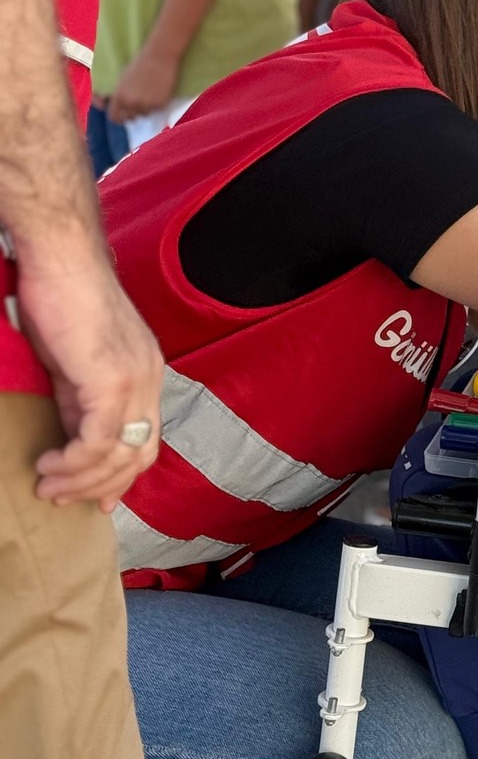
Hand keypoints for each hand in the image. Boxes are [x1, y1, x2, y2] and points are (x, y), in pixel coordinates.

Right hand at [21, 247, 162, 508]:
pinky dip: (74, 461)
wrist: (61, 258)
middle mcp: (151, 378)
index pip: (147, 440)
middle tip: (60, 496)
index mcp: (147, 372)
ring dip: (80, 480)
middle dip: (100, 487)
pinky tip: (49, 462)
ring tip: (46, 484)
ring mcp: (136, 378)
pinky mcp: (112, 379)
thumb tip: (74, 440)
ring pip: (119, 454)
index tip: (93, 500)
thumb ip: (80, 399)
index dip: (120, 476)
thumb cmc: (61, 300)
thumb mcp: (74, 363)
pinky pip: (99, 440)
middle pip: (140, 455)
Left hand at [107, 43, 178, 124]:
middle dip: (133, 112)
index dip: (118, 118)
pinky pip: (156, 109)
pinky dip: (157, 104)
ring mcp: (146, 105)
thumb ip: (116, 95)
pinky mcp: (160, 104)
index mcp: (119, 97)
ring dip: (145, 108)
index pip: (114, 117)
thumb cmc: (139, 64)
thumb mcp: (122, 79)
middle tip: (139, 103)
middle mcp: (131, 103)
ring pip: (144, 114)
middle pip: (130, 118)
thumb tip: (112, 107)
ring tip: (149, 95)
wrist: (160, 57)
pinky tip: (158, 92)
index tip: (123, 116)